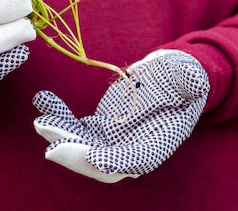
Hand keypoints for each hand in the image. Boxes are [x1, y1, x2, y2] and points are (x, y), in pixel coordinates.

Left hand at [32, 49, 209, 182]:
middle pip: (99, 162)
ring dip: (60, 136)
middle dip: (75, 154)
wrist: (170, 76)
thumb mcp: (191, 75)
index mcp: (158, 143)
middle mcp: (132, 149)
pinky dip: (58, 118)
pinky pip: (74, 129)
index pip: (133, 162)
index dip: (109, 161)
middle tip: (51, 141)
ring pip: (82, 148)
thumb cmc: (183, 76)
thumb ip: (191, 79)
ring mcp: (113, 141)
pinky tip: (44, 100)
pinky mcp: (98, 128)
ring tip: (43, 119)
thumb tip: (194, 78)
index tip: (89, 154)